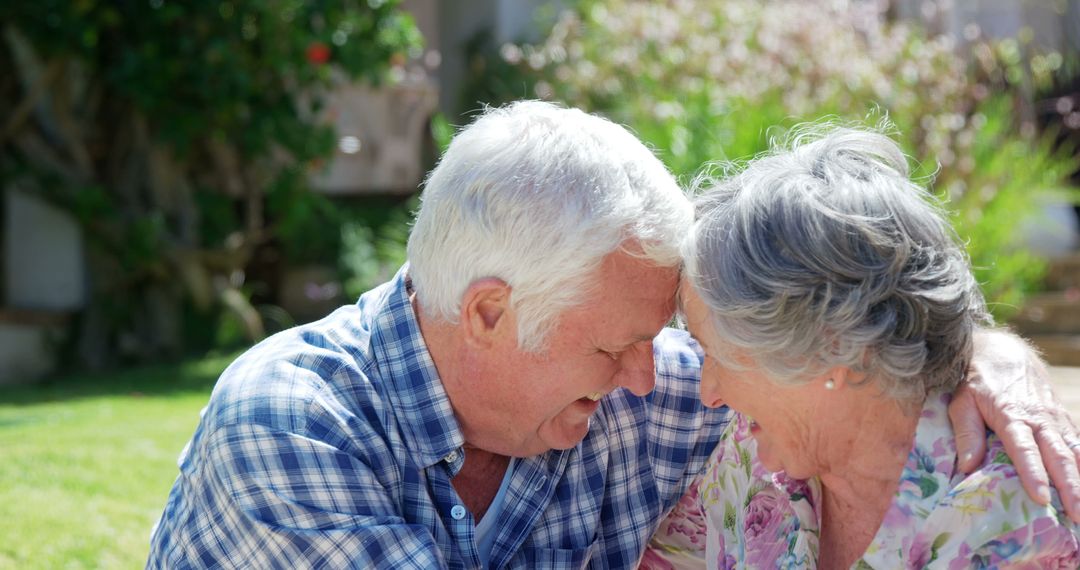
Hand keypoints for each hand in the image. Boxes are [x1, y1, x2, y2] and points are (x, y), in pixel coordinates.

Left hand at [948, 329, 1079, 522]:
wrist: (1002, 351)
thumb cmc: (976, 380)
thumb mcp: (961, 401)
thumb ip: (965, 432)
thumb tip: (968, 466)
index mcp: (1011, 414)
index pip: (1024, 449)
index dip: (1033, 473)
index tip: (1040, 498)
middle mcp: (1039, 417)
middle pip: (1058, 454)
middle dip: (1070, 486)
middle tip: (1075, 514)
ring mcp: (1055, 417)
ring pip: (1074, 451)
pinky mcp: (1063, 417)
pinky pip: (1078, 442)